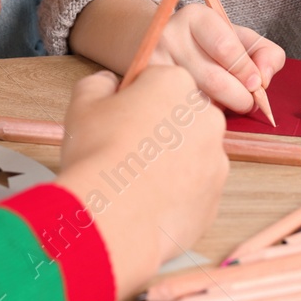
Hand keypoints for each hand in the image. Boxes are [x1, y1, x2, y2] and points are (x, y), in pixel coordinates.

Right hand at [55, 68, 226, 299]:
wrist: (111, 218)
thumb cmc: (97, 155)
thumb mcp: (83, 104)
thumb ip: (99, 83)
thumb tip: (108, 83)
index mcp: (176, 84)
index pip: (158, 82)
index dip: (135, 101)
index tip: (120, 119)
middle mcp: (207, 117)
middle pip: (180, 117)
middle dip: (159, 130)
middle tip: (127, 151)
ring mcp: (216, 159)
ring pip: (191, 155)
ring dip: (170, 162)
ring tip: (136, 181)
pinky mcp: (215, 197)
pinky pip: (194, 189)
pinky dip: (176, 194)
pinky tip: (148, 202)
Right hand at [151, 4, 285, 114]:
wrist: (161, 45)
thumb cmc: (209, 46)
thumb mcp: (239, 39)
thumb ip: (265, 54)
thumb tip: (264, 80)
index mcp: (196, 17)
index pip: (226, 47)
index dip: (247, 70)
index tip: (257, 84)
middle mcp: (170, 36)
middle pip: (214, 80)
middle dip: (240, 98)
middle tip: (247, 102)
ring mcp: (153, 63)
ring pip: (199, 102)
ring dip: (220, 110)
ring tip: (223, 102)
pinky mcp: (145, 87)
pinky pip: (181, 114)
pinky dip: (199, 117)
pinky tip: (202, 109)